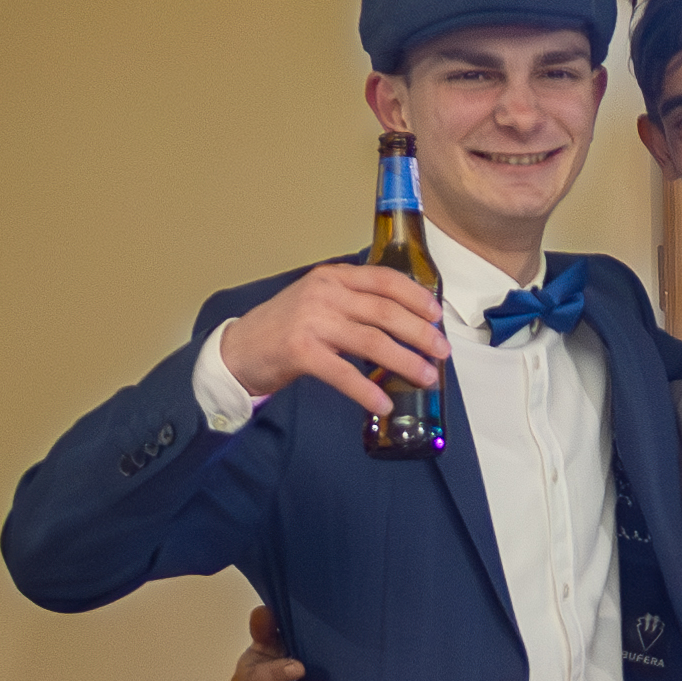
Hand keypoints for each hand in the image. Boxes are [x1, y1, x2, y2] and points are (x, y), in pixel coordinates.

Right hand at [218, 262, 447, 420]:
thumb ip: (353, 302)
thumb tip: (403, 321)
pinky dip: (367, 390)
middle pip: (385, 312)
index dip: (415, 296)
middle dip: (420, 333)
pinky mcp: (301, 352)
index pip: (383, 279)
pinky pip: (344, 373)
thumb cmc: (285, 328)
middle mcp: (324, 293)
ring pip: (371, 341)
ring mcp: (312, 321)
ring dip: (405, 361)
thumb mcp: (319, 301)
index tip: (437, 314)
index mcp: (333, 277)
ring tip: (427, 376)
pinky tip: (384, 403)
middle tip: (442, 351)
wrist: (239, 348)